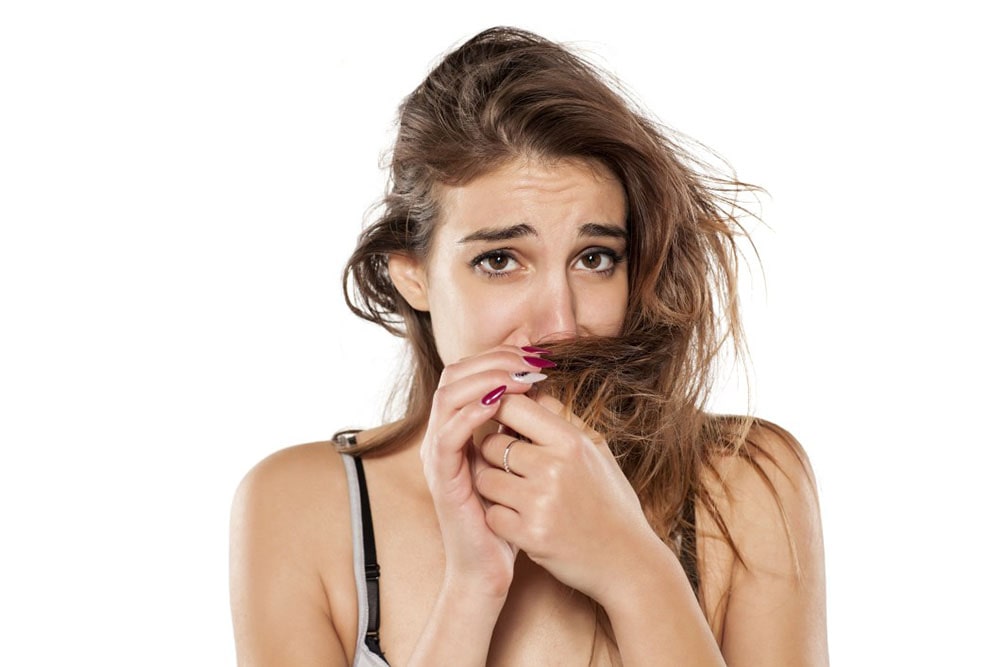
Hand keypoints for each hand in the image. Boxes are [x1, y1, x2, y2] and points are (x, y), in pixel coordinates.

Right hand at [419, 346, 551, 602]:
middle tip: (529, 361)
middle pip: (454, 375)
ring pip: (448, 397)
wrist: (489, 567)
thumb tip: (543, 384)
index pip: (468, 372)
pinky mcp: (441, 479)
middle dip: (492, 360)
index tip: (534, 354)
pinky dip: (472, 414)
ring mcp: (438, 456)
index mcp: (459, 427)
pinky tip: (499, 404)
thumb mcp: (518, 461)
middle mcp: (443, 435)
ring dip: (485, 380)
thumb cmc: (509, 514)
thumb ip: (522, 425)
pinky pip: (448, 435)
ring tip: (519, 376)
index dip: (498, 356)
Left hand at [474, 393, 661, 604]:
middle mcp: (554, 467)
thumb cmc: (611, 501)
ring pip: (484, 478)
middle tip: (506, 466)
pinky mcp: (530, 535)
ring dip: (492, 485)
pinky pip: (491, 513)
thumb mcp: (597, 451)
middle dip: (493, 453)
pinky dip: (498, 517)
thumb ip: (564, 419)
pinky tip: (517, 519)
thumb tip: (532, 389)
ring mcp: (541, 502)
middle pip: (491, 442)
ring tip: (512, 493)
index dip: (499, 411)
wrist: (628, 560)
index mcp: (571, 441)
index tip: (501, 424)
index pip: (513, 405)